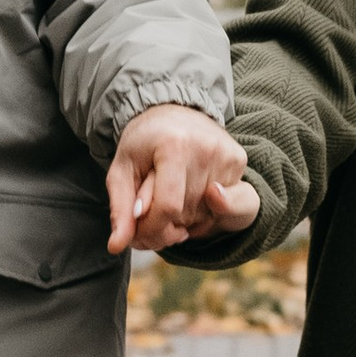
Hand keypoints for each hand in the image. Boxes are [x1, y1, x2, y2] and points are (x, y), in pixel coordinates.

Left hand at [106, 105, 259, 254]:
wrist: (172, 109)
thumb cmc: (143, 144)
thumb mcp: (122, 172)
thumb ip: (120, 210)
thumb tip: (116, 247)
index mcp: (174, 146)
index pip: (168, 208)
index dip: (152, 230)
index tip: (138, 233)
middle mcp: (207, 148)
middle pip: (185, 214)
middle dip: (164, 225)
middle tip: (150, 211)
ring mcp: (227, 154)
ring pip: (203, 215)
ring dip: (182, 219)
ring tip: (170, 195)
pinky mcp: (238, 159)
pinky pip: (221, 206)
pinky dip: (202, 209)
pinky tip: (190, 191)